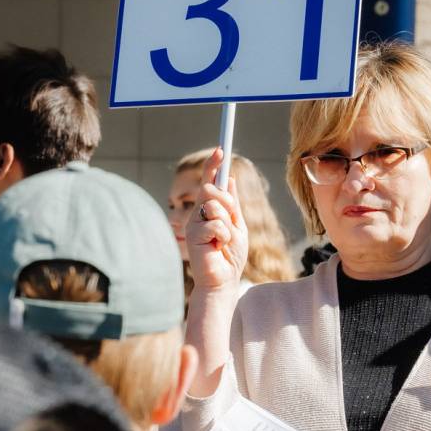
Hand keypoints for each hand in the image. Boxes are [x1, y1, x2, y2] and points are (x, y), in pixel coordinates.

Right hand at [184, 147, 248, 292]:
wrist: (223, 281)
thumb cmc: (229, 256)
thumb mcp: (237, 226)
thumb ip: (232, 205)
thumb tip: (230, 179)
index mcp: (210, 209)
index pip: (210, 181)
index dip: (214, 165)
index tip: (221, 149)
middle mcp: (199, 213)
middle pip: (211, 189)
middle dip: (226, 202)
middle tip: (230, 220)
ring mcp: (194, 223)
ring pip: (214, 206)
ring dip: (227, 225)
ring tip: (223, 241)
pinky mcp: (193, 235)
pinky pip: (216, 225)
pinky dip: (224, 237)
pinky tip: (218, 248)